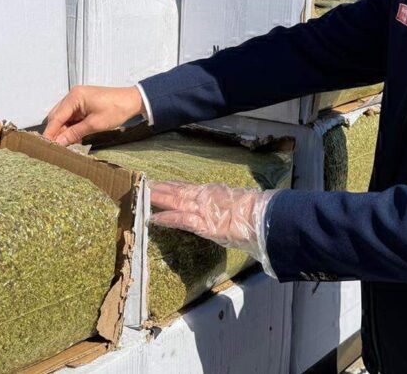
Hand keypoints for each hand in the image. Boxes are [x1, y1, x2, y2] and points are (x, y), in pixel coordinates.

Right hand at [43, 85, 144, 145]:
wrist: (132, 101)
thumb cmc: (115, 110)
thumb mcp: (94, 124)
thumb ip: (74, 133)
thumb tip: (58, 143)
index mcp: (74, 97)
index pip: (56, 117)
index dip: (50, 132)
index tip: (44, 146)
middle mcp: (72, 96)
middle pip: (57, 116)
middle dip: (55, 132)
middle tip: (53, 149)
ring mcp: (77, 99)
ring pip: (63, 118)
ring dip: (64, 131)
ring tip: (65, 146)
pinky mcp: (82, 104)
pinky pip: (72, 117)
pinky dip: (71, 128)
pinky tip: (74, 139)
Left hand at [149, 181, 278, 274]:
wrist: (263, 217)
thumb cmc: (255, 213)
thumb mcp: (239, 207)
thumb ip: (227, 207)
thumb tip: (226, 210)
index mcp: (214, 194)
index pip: (189, 190)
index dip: (174, 187)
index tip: (162, 184)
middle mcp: (205, 198)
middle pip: (178, 192)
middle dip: (161, 189)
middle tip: (145, 184)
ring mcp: (203, 209)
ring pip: (176, 202)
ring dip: (158, 199)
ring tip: (143, 195)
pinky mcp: (203, 223)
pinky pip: (181, 220)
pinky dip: (167, 219)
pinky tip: (153, 218)